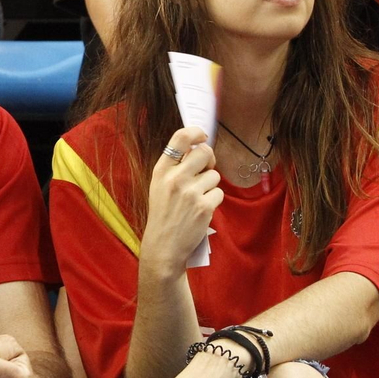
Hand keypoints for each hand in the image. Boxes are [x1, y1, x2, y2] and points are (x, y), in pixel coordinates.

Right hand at [142, 127, 221, 277]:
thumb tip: (198, 148)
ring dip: (210, 185)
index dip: (195, 132)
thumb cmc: (163, 213)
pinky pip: (219, 193)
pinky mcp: (204, 206)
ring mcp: (190, 192)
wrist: (163, 245)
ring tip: (197, 197)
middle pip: (204, 153)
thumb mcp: (159, 185)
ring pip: (214, 175)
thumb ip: (175, 166)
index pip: (180, 138)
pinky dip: (213, 200)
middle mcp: (175, 178)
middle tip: (204, 170)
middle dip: (209, 160)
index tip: (202, 136)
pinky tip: (201, 209)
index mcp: (161, 170)